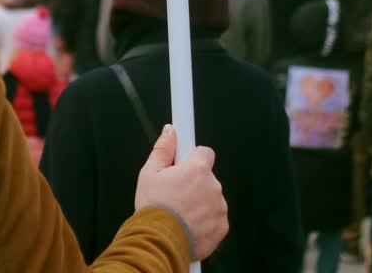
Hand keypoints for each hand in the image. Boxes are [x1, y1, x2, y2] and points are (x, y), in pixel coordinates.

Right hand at [134, 125, 228, 260]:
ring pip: (211, 198)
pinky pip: (215, 218)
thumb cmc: (153, 206)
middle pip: (207, 178)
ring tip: (180, 213)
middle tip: (175, 195)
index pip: (205, 152)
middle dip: (194, 183)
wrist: (159, 241)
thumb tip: (170, 130)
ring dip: (200, 203)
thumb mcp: (149, 173)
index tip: (184, 166)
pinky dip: (205, 221)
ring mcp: (220, 207)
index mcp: (198, 169)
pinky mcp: (222, 226)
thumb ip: (163, 149)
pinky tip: (188, 225)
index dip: (193, 159)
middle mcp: (213, 186)